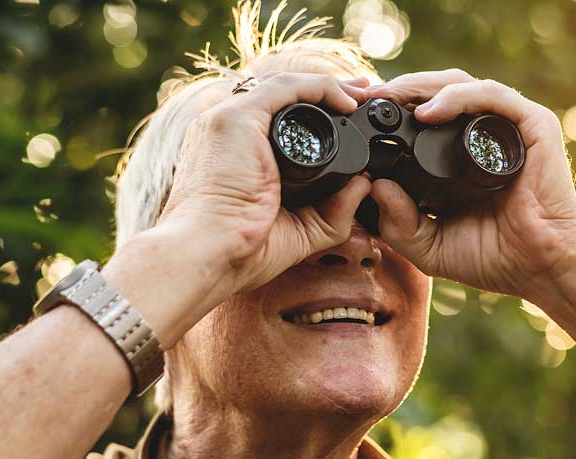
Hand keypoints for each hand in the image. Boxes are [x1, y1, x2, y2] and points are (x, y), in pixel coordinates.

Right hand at [158, 73, 372, 292]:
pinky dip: (319, 88)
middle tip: (362, 97)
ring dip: (328, 86)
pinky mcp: (237, 118)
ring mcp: (229, 120)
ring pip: (286, 86)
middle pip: (284, 97)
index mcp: (237, 152)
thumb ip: (335, 209)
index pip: (279, 118)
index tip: (351, 117)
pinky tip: (345, 101)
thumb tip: (365, 183)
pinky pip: (286, 87)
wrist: (210, 256)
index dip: (317, 112)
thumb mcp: (302, 229)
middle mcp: (229, 130)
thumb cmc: (243, 251)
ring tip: (361, 95)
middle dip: (327, 92)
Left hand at [365, 70, 575, 299]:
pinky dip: (457, 97)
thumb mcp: (431, 245)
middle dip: (399, 89)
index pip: (424, 114)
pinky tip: (429, 112)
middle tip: (365, 97)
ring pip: (459, 84)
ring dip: (420, 85)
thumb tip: (374, 188)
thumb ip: (399, 224)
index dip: (391, 109)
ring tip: (389, 97)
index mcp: (462, 154)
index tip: (358, 116)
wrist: (543, 266)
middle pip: (437, 91)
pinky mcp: (532, 124)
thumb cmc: (497, 257)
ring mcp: (509, 126)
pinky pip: (490, 96)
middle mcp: (485, 133)